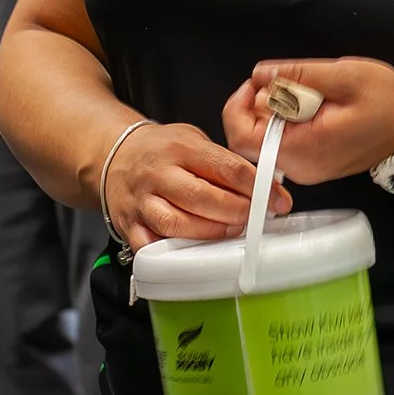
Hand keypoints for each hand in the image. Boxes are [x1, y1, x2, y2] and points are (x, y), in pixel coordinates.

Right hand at [101, 121, 292, 251]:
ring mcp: (142, 201)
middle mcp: (160, 173)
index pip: (227, 168)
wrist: (115, 155)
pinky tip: (192, 253)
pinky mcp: (129, 225)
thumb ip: (223, 162)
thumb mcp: (194, 140)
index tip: (278, 201)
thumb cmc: (163, 149)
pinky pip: (150, 246)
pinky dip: (172, 254)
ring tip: (231, 231)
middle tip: (256, 219)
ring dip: (211, 233)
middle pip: (204, 198)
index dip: (258, 188)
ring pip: (178, 224)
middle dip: (238, 212)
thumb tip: (264, 188)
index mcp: (181, 147)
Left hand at [223, 58, 393, 185]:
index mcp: (304, 148)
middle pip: (251, 138)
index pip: (242, 138)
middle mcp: (301, 166)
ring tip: (306, 90)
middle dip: (260, 103)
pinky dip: (288, 118)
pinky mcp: (312, 162)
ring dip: (276, 109)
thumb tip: (260, 75)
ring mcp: (307, 168)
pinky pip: (284, 140)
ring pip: (267, 138)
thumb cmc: (386, 102)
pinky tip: (312, 103)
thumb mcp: (344, 76)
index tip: (257, 82)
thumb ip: (298, 75)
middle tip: (286, 80)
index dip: (238, 106)